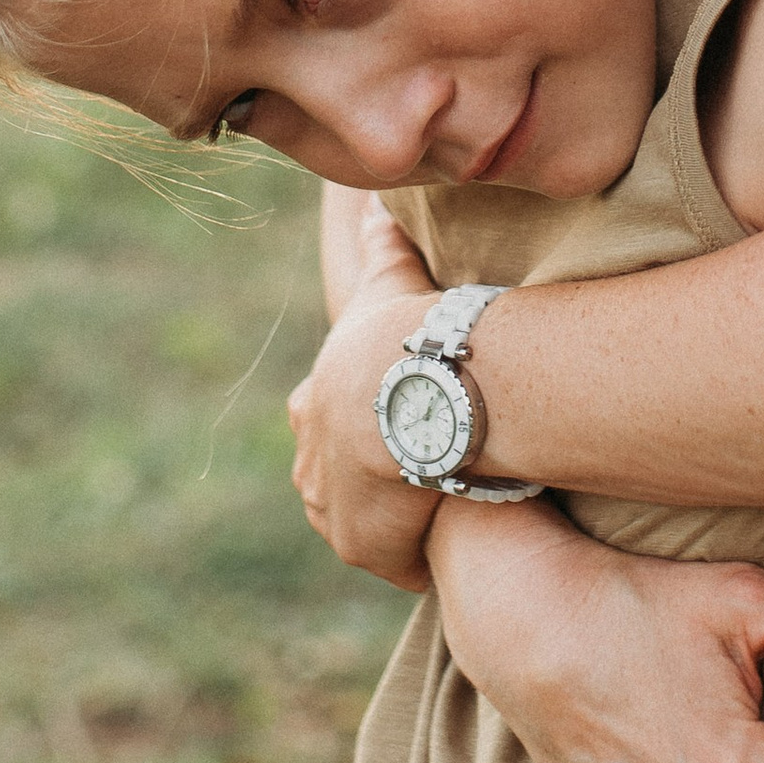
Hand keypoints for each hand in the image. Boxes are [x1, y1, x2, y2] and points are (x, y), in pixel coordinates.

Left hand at [289, 254, 443, 585]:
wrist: (405, 388)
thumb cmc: (398, 334)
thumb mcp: (386, 282)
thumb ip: (381, 247)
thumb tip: (376, 202)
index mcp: (313, 405)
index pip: (327, 424)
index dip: (364, 424)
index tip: (400, 421)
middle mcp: (310, 463)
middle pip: (337, 482)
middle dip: (372, 483)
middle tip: (427, 473)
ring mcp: (333, 509)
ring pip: (364, 524)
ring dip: (397, 522)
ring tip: (446, 512)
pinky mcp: (363, 544)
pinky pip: (395, 560)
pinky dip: (419, 554)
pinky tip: (454, 540)